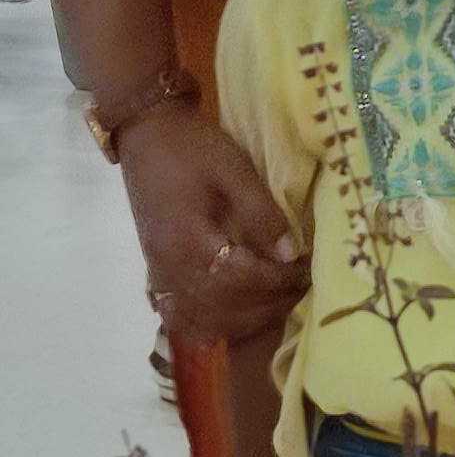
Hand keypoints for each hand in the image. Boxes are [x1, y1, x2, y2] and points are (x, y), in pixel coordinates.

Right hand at [120, 108, 304, 350]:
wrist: (147, 132)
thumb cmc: (193, 148)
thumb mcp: (234, 170)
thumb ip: (261, 213)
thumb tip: (291, 254)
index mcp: (187, 239)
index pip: (239, 280)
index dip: (277, 283)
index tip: (304, 272)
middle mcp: (169, 265)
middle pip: (221, 309)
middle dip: (267, 306)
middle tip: (298, 289)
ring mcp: (159, 272)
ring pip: (202, 320)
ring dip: (243, 320)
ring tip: (276, 301)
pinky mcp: (157, 271)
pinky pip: (181, 315)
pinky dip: (210, 324)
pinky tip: (236, 316)